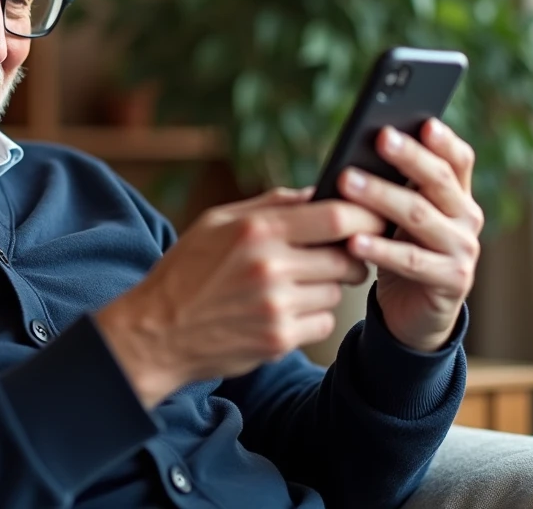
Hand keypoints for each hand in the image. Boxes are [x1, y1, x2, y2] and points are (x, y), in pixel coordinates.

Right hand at [94, 188, 380, 408]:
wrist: (157, 332)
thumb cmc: (185, 271)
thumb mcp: (216, 222)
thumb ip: (270, 205)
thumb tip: (318, 192)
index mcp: (257, 231)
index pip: (337, 216)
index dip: (366, 215)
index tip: (375, 215)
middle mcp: (270, 267)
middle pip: (347, 257)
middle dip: (350, 255)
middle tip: (336, 255)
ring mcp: (277, 307)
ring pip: (337, 292)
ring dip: (326, 287)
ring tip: (293, 284)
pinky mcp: (279, 340)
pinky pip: (323, 323)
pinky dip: (312, 317)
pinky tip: (283, 310)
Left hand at [337, 119, 482, 351]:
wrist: (413, 314)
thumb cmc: (400, 252)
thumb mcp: (398, 217)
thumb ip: (392, 187)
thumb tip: (355, 150)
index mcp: (457, 196)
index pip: (458, 160)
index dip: (443, 140)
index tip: (423, 121)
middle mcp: (467, 219)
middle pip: (438, 181)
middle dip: (407, 157)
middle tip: (378, 137)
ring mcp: (463, 250)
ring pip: (420, 216)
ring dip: (382, 197)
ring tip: (348, 182)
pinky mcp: (451, 281)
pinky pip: (411, 260)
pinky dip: (380, 249)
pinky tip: (353, 240)